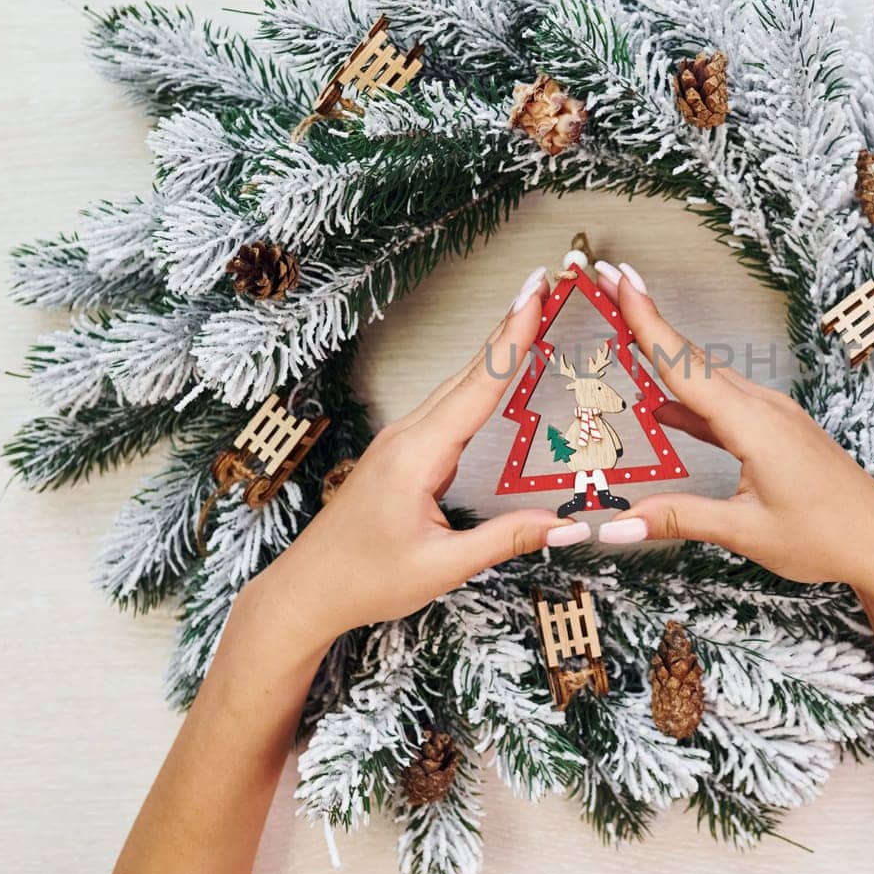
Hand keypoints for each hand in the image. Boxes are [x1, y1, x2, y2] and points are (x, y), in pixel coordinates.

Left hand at [244, 267, 586, 648]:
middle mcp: (408, 436)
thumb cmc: (365, 580)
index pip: (478, 386)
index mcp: (418, 455)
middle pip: (469, 372)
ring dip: (495, 347)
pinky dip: (479, 378)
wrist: (307, 590)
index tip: (535, 295)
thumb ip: (505, 539)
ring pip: (458, 385)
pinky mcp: (402, 453)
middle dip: (509, 325)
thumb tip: (566, 524)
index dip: (512, 338)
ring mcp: (401, 441)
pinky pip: (449, 405)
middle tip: (546, 283)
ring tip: (531, 313)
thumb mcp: (442, 567)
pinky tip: (496, 371)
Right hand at [588, 261, 873, 601]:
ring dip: (666, 354)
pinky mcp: (779, 431)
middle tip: (607, 282)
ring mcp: (774, 416)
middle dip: (646, 318)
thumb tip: (616, 525)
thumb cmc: (826, 538)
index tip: (617, 277)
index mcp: (752, 423)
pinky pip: (726, 405)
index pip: (682, 364)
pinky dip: (691, 399)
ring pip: (708, 379)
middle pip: (691, 357)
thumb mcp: (745, 531)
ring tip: (628, 329)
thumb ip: (679, 519)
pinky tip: (664, 408)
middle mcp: (763, 408)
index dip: (645, 319)